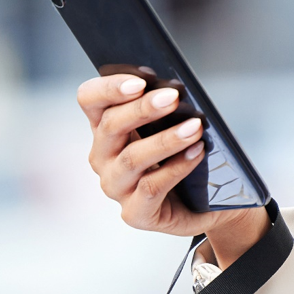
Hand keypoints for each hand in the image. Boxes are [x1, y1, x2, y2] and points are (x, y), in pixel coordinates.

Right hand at [77, 76, 268, 265]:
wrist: (203, 203)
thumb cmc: (181, 155)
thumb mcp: (170, 125)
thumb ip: (163, 106)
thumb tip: (174, 86)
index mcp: (104, 126)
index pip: (90, 99)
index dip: (109, 87)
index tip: (140, 80)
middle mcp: (102, 156)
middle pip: (110, 125)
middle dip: (143, 109)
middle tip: (173, 97)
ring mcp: (115, 186)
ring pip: (132, 158)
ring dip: (165, 140)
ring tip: (194, 127)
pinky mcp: (135, 213)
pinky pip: (152, 187)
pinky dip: (177, 167)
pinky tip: (197, 153)